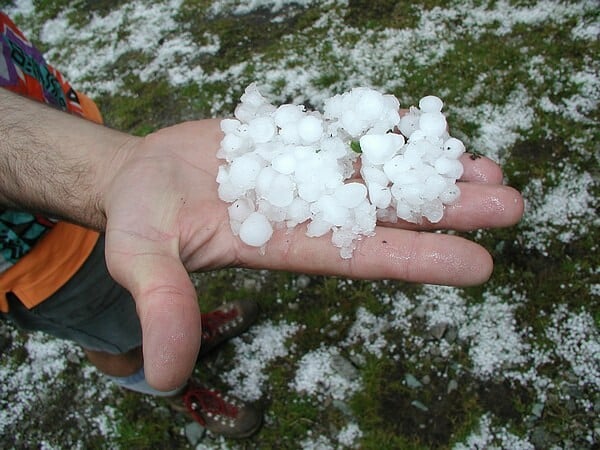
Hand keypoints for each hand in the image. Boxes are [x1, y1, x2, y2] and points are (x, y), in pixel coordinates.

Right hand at [102, 119, 523, 389]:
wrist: (141, 174)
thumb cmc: (140, 220)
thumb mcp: (142, 260)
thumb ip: (164, 306)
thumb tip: (165, 376)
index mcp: (285, 246)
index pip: (359, 257)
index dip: (416, 260)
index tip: (475, 264)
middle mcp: (308, 213)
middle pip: (387, 214)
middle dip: (447, 209)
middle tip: (508, 205)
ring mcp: (305, 173)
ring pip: (379, 171)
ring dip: (431, 168)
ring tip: (487, 167)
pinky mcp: (296, 139)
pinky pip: (350, 132)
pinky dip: (386, 128)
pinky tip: (427, 124)